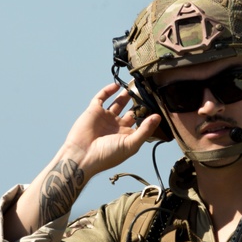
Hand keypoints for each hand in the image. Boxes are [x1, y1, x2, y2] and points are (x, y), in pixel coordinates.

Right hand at [3, 83, 161, 238]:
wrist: (82, 156)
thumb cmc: (107, 155)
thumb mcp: (130, 144)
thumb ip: (145, 130)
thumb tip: (158, 117)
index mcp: (126, 135)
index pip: (140, 122)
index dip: (148, 114)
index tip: (159, 104)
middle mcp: (117, 126)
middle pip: (131, 110)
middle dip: (139, 102)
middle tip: (148, 91)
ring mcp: (105, 117)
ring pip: (118, 102)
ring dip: (126, 95)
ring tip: (135, 85)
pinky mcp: (94, 111)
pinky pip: (102, 97)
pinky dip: (108, 90)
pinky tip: (117, 86)